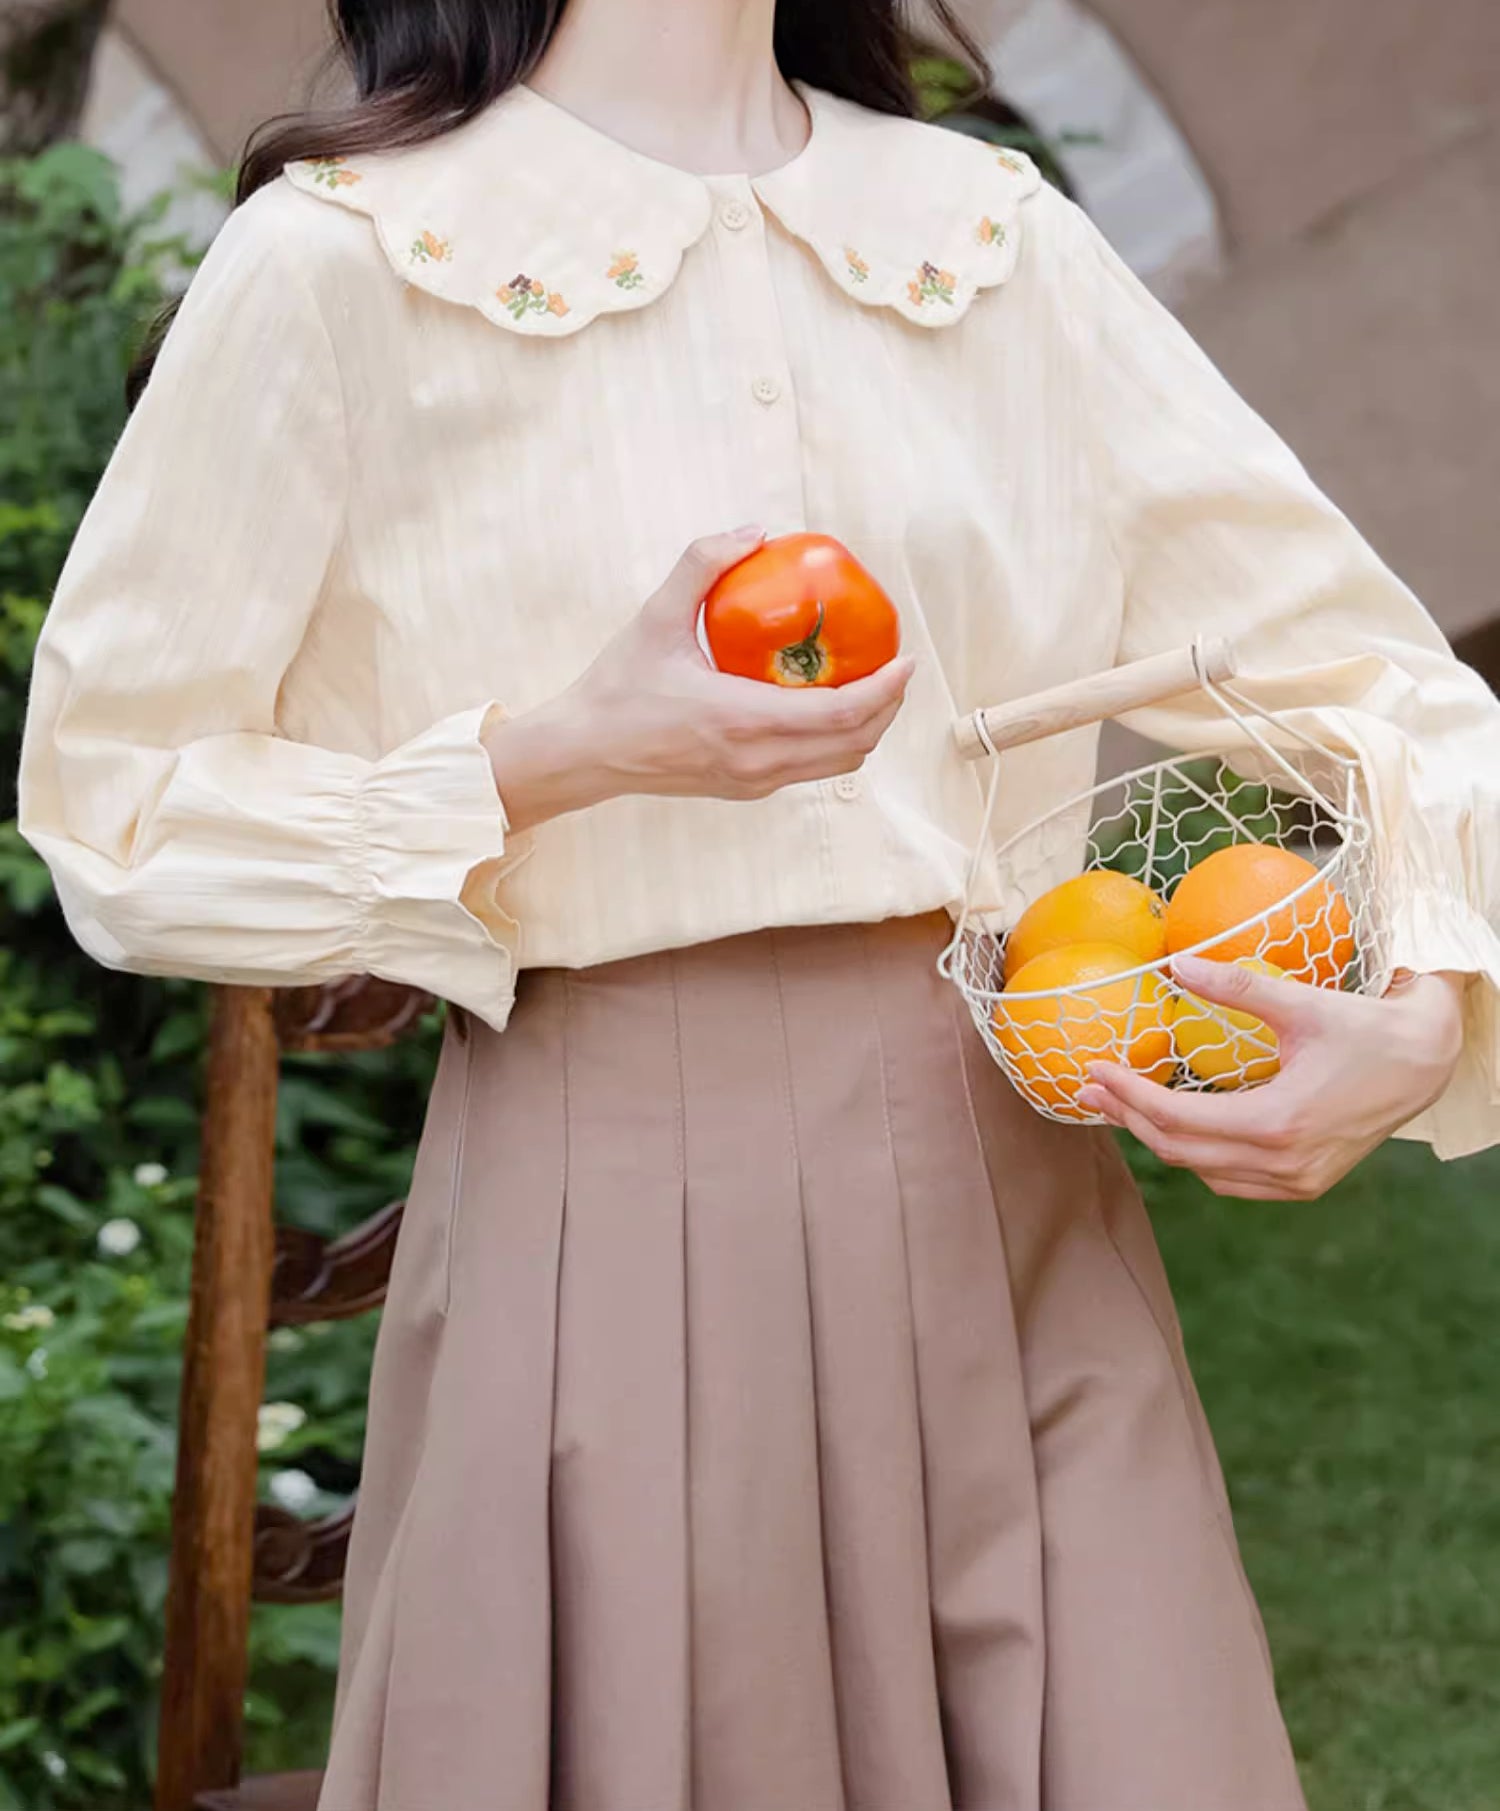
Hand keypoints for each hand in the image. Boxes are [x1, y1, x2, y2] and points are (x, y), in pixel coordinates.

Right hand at [482, 527, 914, 830]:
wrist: (583, 753)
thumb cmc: (617, 687)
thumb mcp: (655, 617)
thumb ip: (702, 565)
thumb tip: (754, 531)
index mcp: (744, 721)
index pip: (843, 713)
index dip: (887, 687)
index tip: (907, 657)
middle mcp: (758, 761)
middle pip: (855, 743)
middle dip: (888, 707)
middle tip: (896, 667)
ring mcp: (755, 782)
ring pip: (839, 763)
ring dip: (866, 728)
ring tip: (871, 686)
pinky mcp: (746, 790)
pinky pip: (811, 768)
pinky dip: (835, 741)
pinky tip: (825, 704)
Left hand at [1077, 955, 1467, 1198]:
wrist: (1426, 1066)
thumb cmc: (1365, 1030)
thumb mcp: (1301, 1004)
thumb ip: (1237, 987)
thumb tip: (1177, 962)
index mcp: (1276, 1124)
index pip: (1177, 1119)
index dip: (1128, 1095)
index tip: (1094, 1070)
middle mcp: (1282, 1164)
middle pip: (1179, 1150)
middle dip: (1129, 1118)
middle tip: (1089, 1090)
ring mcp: (1294, 1181)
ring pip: (1202, 1170)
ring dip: (1158, 1138)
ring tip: (1121, 1104)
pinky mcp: (1303, 1184)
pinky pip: (1231, 1179)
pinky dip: (1197, 1155)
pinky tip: (1175, 1126)